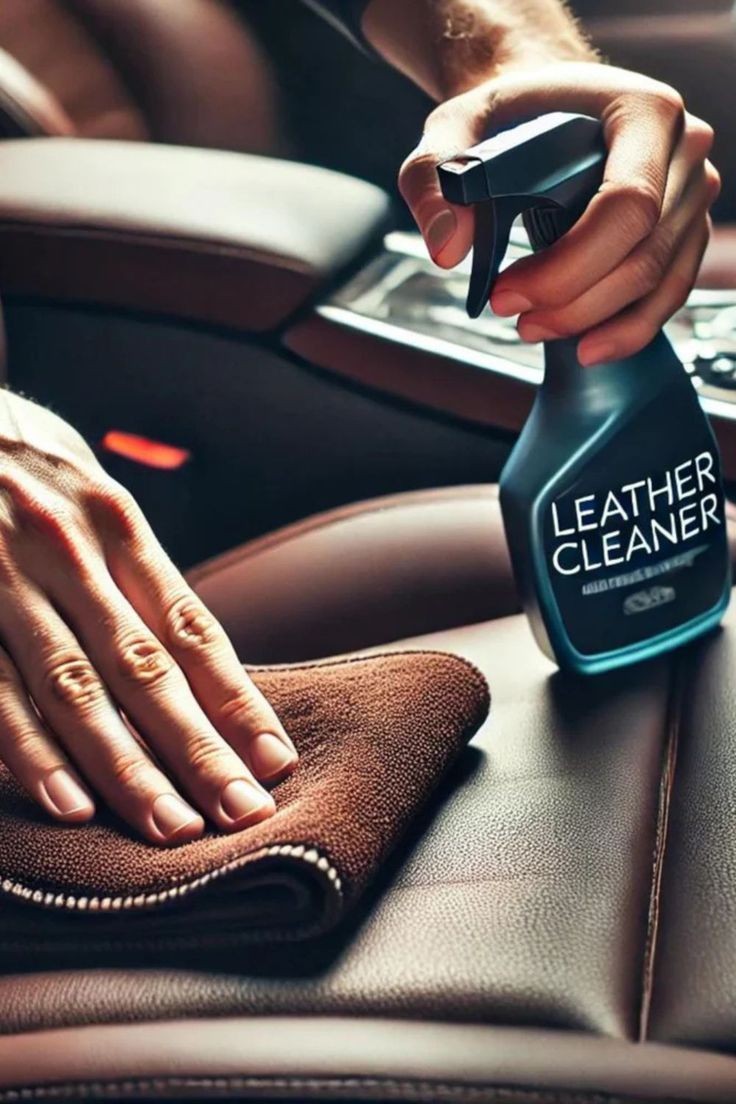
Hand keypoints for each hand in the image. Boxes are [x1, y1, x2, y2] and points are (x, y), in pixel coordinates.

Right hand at [0, 393, 296, 843]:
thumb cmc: (30, 474)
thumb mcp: (93, 502)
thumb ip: (137, 578)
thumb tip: (200, 668)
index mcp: (119, 528)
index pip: (192, 631)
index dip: (237, 699)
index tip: (275, 760)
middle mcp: (71, 554)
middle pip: (146, 669)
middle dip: (198, 748)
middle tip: (242, 812)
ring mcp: (7, 583)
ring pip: (77, 690)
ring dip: (127, 767)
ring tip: (170, 827)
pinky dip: (32, 754)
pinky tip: (70, 804)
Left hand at [399, 62, 720, 364]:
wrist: (548, 107)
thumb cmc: (512, 113)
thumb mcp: (455, 126)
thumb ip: (434, 176)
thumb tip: (446, 248)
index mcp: (642, 109)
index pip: (626, 204)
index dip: (568, 266)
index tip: (507, 293)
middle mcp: (683, 148)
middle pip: (643, 252)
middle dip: (573, 302)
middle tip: (511, 314)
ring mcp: (692, 192)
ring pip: (658, 282)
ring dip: (595, 321)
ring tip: (533, 327)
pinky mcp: (685, 228)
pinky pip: (670, 292)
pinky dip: (627, 328)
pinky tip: (585, 344)